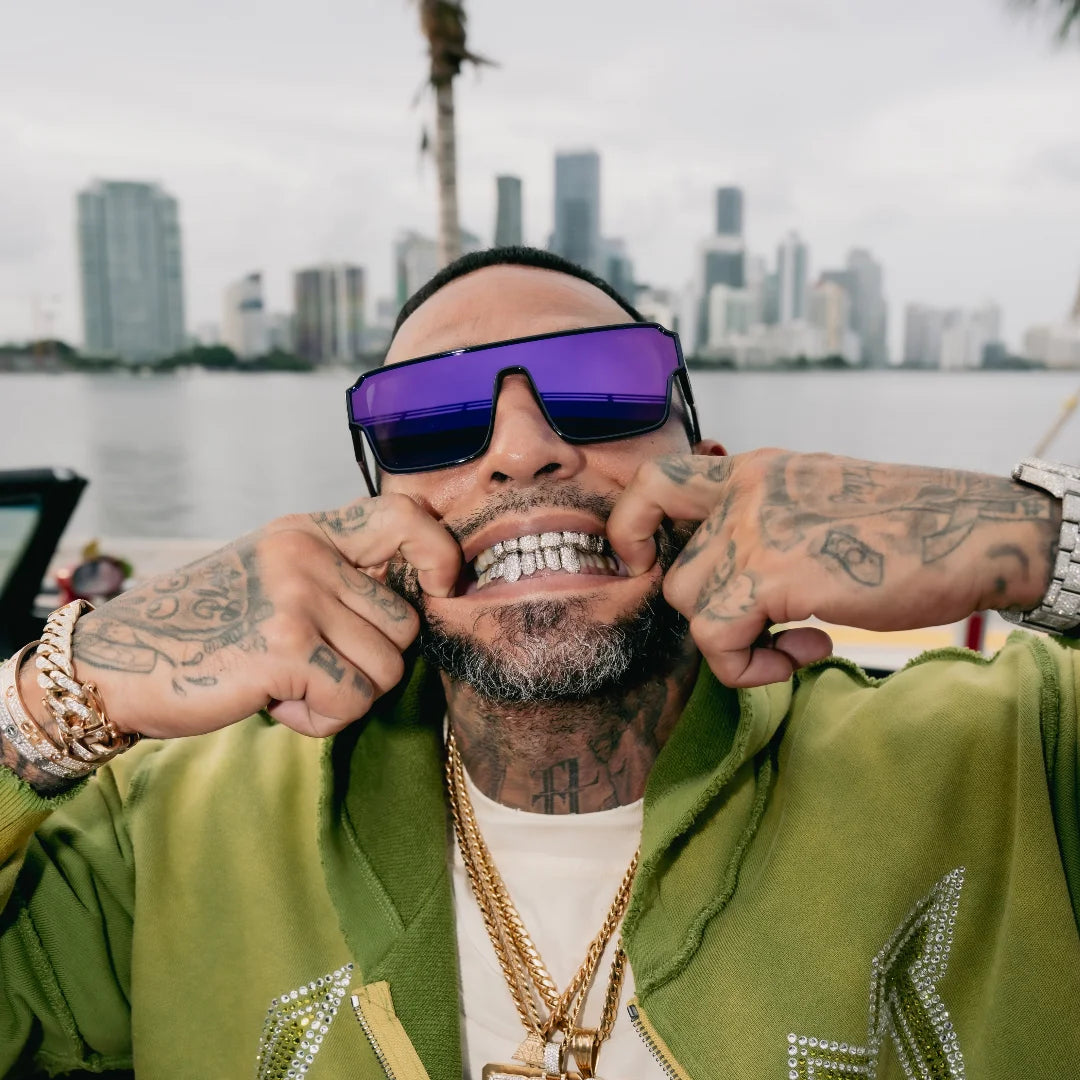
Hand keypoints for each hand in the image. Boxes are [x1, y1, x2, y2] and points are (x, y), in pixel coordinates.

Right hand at [25, 495, 460, 738]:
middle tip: (310, 667)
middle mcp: (306, 555)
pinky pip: (353, 702)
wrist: (115, 665)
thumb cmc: (202, 629)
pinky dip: (320, 721)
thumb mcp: (272, 578)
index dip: (439, 554)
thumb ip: (336, 578)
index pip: (404, 517)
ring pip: (387, 670)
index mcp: (307, 531)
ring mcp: (297, 598)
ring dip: (344, 696)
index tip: (441, 589)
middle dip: (369, 662)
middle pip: (404, 624)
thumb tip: (420, 602)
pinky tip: (276, 704)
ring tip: (288, 685)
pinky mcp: (288, 649)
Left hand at [607, 449, 1057, 686]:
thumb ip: (765, 523)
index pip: (654, 482)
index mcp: (753, 472)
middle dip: (714, 615)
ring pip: (691, 608)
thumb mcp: (816, 502)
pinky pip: (718, 641)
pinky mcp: (773, 576)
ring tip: (796, 641)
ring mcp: (754, 532)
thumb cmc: (906, 525)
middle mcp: (744, 494)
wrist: (975, 531)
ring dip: (736, 643)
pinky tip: (807, 653)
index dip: (631, 528)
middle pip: (676, 573)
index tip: (644, 564)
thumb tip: (728, 576)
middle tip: (767, 626)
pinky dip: (750, 668)